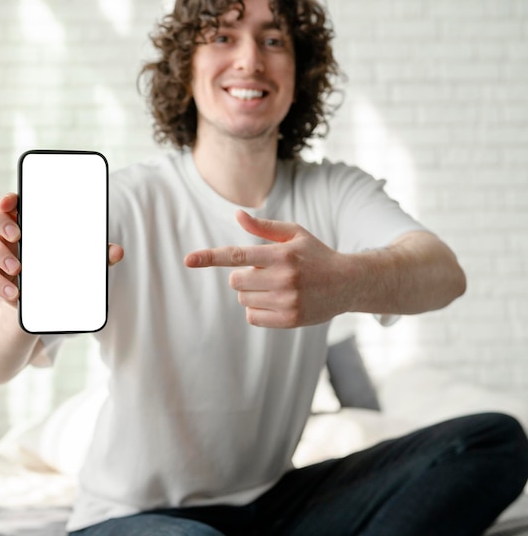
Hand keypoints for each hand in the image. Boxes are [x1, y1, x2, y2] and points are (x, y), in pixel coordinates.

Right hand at [0, 193, 123, 304]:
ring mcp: (0, 253)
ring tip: (18, 268)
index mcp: (31, 220)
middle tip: (17, 235)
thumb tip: (118, 251)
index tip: (12, 202)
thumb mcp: (81, 260)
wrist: (46, 302)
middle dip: (0, 220)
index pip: (11, 200)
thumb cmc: (63, 268)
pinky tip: (15, 294)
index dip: (8, 198)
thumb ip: (97, 254)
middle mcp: (11, 232)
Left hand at [184, 210, 349, 327]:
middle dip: (243, 276)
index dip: (210, 257)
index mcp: (282, 254)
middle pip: (236, 280)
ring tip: (275, 287)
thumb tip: (237, 215)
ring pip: (243, 299)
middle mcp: (284, 278)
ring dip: (251, 292)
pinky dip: (257, 309)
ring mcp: (287, 301)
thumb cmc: (316, 255)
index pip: (238, 255)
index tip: (188, 259)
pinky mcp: (289, 320)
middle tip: (264, 272)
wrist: (347, 283)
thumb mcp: (295, 234)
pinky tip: (276, 301)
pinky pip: (252, 317)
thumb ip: (264, 227)